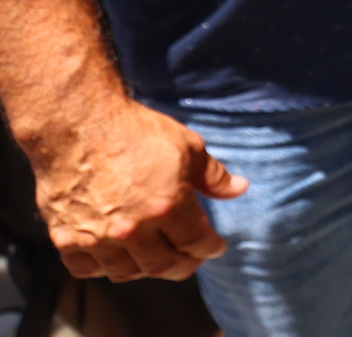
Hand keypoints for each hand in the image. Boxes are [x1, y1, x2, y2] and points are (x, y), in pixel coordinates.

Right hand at [25, 96, 247, 281]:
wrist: (79, 125)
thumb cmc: (135, 131)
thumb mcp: (188, 146)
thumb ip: (213, 175)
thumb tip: (239, 189)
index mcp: (167, 207)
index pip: (195, 243)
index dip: (210, 248)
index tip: (215, 247)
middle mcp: (132, 230)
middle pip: (164, 266)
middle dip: (184, 265)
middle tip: (190, 260)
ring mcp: (97, 238)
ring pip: (126, 272)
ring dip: (146, 269)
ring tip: (156, 259)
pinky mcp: (66, 239)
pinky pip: (87, 269)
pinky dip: (103, 269)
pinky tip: (115, 258)